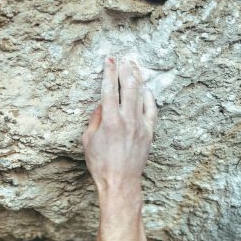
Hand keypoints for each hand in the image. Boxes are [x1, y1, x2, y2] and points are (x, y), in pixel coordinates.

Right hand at [81, 58, 156, 195]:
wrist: (120, 181)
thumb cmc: (100, 164)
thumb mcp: (88, 140)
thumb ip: (95, 119)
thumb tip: (102, 104)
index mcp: (110, 120)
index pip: (109, 89)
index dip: (108, 71)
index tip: (108, 60)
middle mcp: (127, 120)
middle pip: (128, 86)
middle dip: (125, 69)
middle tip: (123, 59)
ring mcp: (140, 125)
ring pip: (141, 95)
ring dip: (137, 78)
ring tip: (134, 66)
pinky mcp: (149, 132)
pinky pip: (151, 109)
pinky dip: (148, 97)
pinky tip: (145, 89)